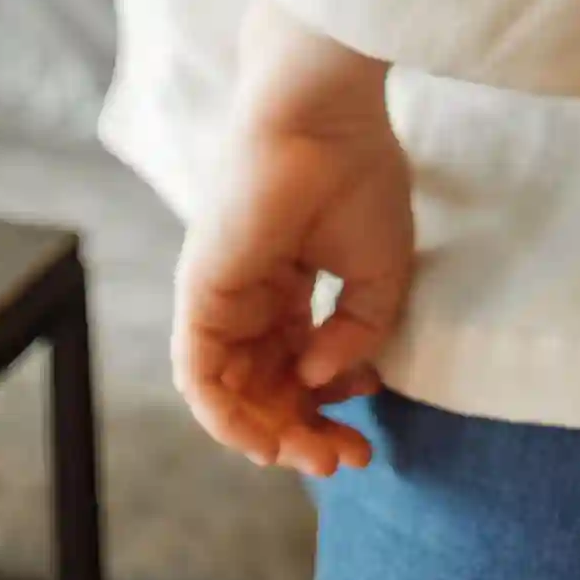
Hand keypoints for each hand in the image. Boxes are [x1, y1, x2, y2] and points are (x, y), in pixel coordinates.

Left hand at [171, 0, 413, 477]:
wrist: (323, 120)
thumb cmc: (357, 177)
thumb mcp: (380, 273)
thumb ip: (356, 335)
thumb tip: (316, 380)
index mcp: (288, 284)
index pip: (297, 365)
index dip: (332, 405)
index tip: (371, 426)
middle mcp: (249, 296)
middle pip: (265, 387)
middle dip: (305, 431)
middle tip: (347, 459)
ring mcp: (221, 298)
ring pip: (231, 392)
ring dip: (271, 436)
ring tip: (319, 455)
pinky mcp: (200, 297)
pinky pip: (200, 377)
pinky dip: (228, 418)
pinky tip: (269, 440)